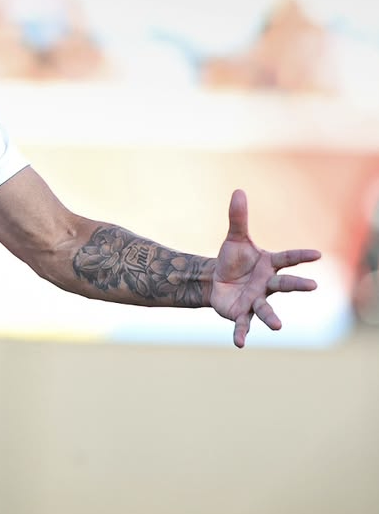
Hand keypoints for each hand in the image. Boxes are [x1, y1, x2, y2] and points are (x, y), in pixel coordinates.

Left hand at [210, 189, 319, 347]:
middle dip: (297, 284)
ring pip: (265, 308)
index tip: (317, 254)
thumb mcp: (234, 238)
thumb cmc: (233, 260)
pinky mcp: (241, 313)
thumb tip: (238, 190)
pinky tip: (239, 343)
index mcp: (269, 264)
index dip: (301, 256)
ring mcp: (256, 300)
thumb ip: (238, 218)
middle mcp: (267, 284)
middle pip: (283, 284)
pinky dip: (241, 334)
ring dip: (271, 317)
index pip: (287, 258)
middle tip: (312, 285)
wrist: (216, 280)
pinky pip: (243, 325)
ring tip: (279, 326)